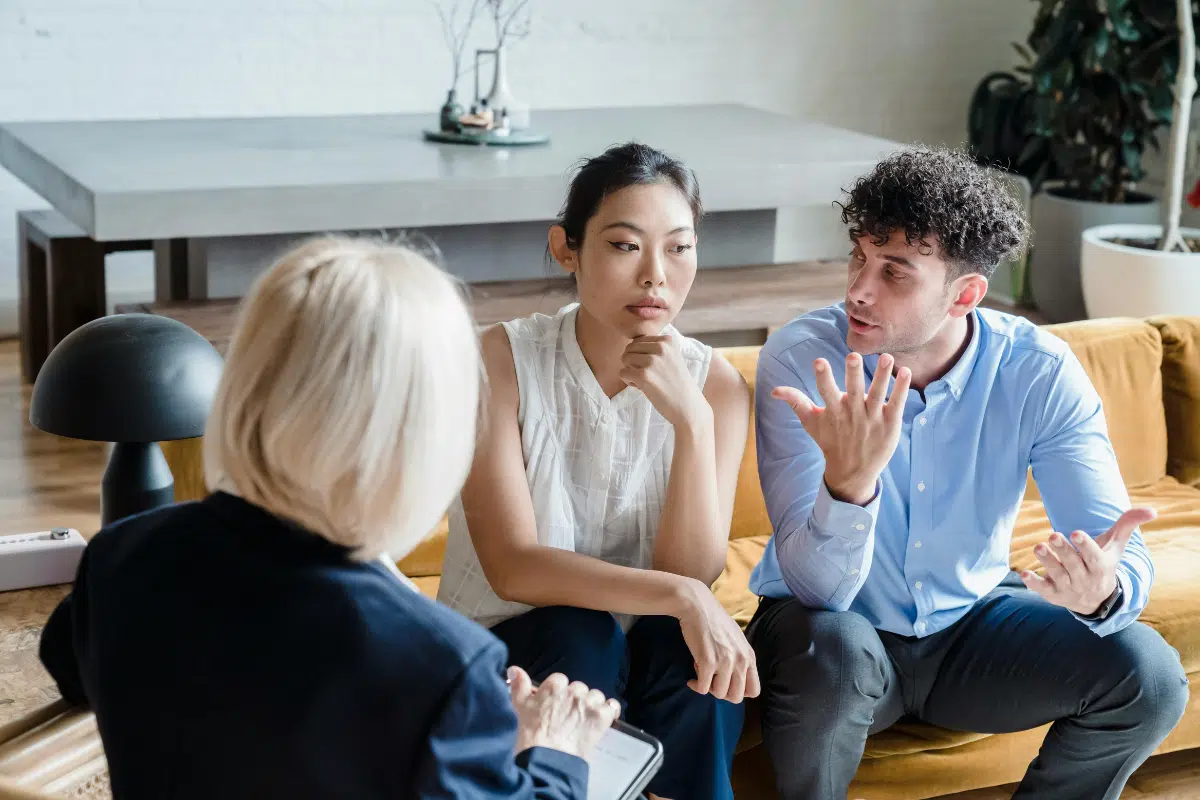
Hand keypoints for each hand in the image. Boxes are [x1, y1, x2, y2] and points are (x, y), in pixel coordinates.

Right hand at [509, 668, 620, 758]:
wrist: (546, 759)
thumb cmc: (531, 736)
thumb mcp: (519, 707)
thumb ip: (519, 685)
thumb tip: (515, 670)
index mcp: (554, 685)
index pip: (561, 680)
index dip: (559, 694)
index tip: (556, 706)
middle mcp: (573, 690)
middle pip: (579, 688)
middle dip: (575, 700)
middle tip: (567, 718)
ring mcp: (589, 703)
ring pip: (596, 696)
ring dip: (591, 706)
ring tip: (582, 722)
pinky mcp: (601, 717)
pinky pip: (612, 707)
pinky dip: (609, 712)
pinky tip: (602, 720)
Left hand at [621, 335, 708, 427]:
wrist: (687, 406)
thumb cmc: (677, 383)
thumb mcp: (671, 357)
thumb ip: (655, 348)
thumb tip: (630, 344)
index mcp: (667, 340)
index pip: (639, 340)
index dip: (641, 355)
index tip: (654, 368)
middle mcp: (660, 347)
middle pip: (629, 348)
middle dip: (633, 362)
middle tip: (648, 375)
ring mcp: (652, 361)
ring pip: (624, 359)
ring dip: (631, 371)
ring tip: (646, 381)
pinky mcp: (644, 375)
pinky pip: (622, 373)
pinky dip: (628, 382)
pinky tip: (642, 387)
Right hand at [675, 578, 759, 703]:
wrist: (698, 605)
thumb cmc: (715, 620)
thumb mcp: (736, 639)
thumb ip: (740, 658)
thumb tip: (736, 679)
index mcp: (749, 656)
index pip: (754, 691)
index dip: (739, 692)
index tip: (727, 684)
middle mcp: (741, 661)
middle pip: (736, 697)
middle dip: (722, 693)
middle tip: (712, 682)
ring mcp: (725, 662)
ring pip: (719, 694)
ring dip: (708, 688)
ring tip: (701, 674)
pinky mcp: (708, 662)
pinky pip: (703, 689)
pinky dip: (696, 686)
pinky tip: (692, 679)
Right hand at [772, 353, 910, 504]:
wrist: (852, 472)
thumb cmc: (830, 441)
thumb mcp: (811, 422)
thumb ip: (796, 402)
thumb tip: (774, 390)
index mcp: (833, 411)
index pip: (826, 391)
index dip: (823, 377)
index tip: (819, 361)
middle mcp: (853, 413)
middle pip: (854, 390)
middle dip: (853, 373)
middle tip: (853, 356)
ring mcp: (872, 418)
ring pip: (878, 393)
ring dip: (882, 375)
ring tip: (886, 357)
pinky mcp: (890, 423)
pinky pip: (896, 403)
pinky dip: (901, 388)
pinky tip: (905, 372)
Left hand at [1020, 507, 1156, 615]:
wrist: (1096, 600)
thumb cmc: (1103, 563)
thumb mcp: (1115, 546)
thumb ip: (1128, 525)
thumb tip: (1152, 510)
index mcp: (1100, 566)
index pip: (1093, 556)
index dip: (1085, 545)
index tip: (1076, 532)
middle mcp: (1084, 578)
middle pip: (1072, 564)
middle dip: (1063, 550)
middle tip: (1052, 535)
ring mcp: (1068, 587)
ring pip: (1056, 574)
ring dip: (1047, 561)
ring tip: (1038, 547)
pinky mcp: (1053, 594)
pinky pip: (1042, 589)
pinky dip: (1033, 583)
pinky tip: (1023, 573)